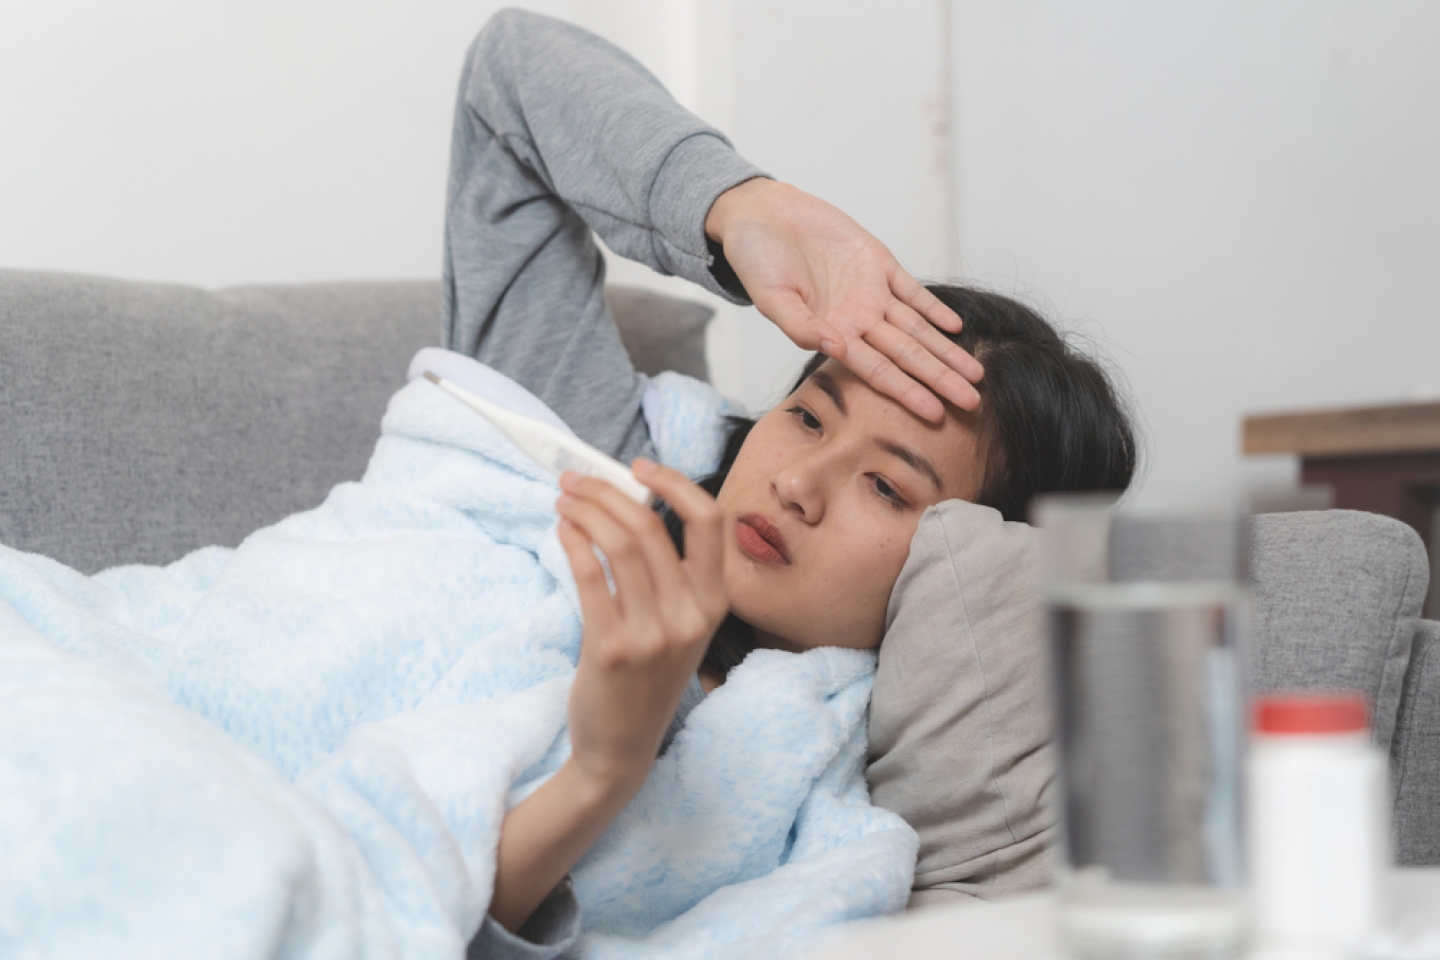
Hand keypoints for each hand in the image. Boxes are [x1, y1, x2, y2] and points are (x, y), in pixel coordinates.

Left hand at [554, 459, 726, 791]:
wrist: (620, 750)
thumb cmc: (645, 679)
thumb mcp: (677, 627)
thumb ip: (668, 573)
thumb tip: (632, 501)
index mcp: (714, 603)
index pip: (710, 521)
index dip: (675, 483)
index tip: (639, 467)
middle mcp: (691, 616)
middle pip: (651, 525)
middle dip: (608, 491)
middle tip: (576, 480)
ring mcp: (654, 634)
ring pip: (620, 542)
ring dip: (586, 510)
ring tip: (563, 502)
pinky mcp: (613, 648)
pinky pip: (590, 574)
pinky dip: (573, 541)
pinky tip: (562, 531)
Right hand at [706, 178, 983, 420]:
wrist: (762, 214)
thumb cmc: (756, 259)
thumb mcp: (770, 296)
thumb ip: (799, 325)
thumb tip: (834, 348)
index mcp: (831, 333)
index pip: (877, 371)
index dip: (907, 392)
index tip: (934, 413)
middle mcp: (856, 319)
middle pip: (907, 355)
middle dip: (939, 379)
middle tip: (972, 403)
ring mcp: (870, 292)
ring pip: (917, 328)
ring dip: (945, 350)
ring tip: (974, 374)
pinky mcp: (878, 261)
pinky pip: (912, 289)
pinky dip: (933, 307)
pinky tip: (954, 327)